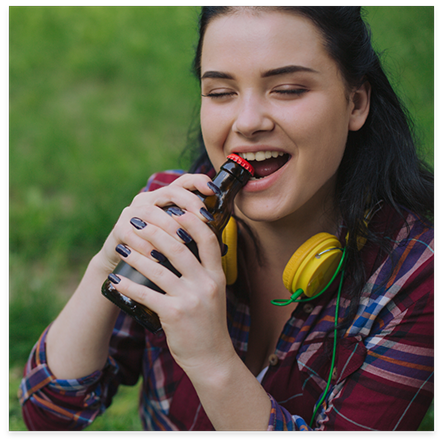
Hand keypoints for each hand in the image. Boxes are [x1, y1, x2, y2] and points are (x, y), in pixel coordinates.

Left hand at [102, 173, 236, 374]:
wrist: (212, 358)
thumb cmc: (209, 322)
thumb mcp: (214, 293)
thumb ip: (204, 271)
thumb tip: (183, 246)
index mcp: (217, 275)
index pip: (208, 239)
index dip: (191, 220)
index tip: (174, 209)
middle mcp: (206, 284)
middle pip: (178, 247)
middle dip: (154, 231)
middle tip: (136, 222)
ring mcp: (190, 299)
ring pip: (158, 268)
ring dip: (136, 255)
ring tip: (121, 246)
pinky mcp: (173, 315)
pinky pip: (146, 294)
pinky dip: (128, 286)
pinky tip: (115, 281)